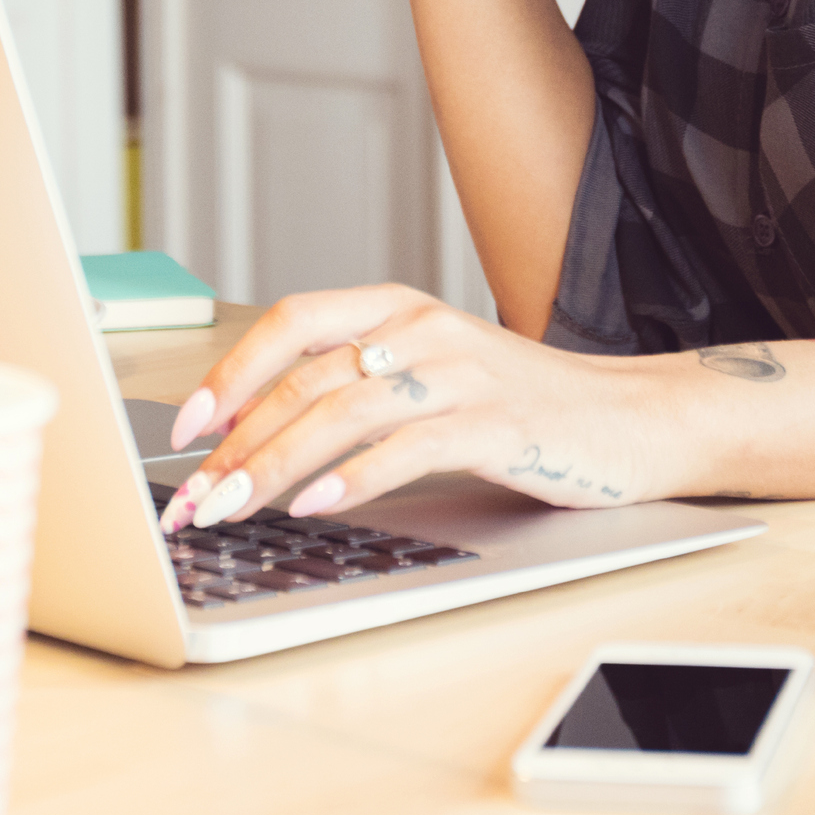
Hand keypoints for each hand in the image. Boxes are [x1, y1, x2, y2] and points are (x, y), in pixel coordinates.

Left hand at [155, 284, 670, 529]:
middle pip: (307, 378)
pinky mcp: (498, 425)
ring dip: (277, 464)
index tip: (184, 427)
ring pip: (346, 411)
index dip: (231, 371)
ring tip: (234, 506)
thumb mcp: (428, 374)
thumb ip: (355, 385)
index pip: (292, 322)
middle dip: (238, 442)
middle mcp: (424, 328)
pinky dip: (356, 477)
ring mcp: (462, 374)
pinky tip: (319, 504)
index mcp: (398, 307)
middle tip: (194, 497)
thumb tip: (253, 435)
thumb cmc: (520, 405)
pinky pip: (411, 447)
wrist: (630, 420)